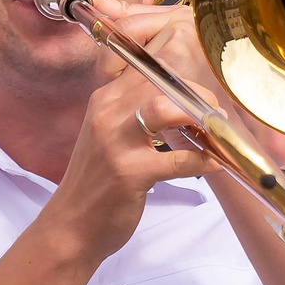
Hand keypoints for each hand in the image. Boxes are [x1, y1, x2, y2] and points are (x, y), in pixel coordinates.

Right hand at [39, 0, 215, 265]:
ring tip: (213, 130)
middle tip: (214, 111)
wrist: (70, 227)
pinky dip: (201, 161)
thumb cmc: (97, 183)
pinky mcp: (128, 174)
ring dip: (197, 115)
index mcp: (104, 101)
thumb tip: (178, 95)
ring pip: (163, 108)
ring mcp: (116, 144)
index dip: (176, 57)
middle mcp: (106, 114)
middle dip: (195, 91)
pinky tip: (213, 164)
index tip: (201, 73)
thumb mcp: (108, 137)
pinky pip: (176, 160)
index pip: (142, 60)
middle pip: (158, 79)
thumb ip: (134, 112)